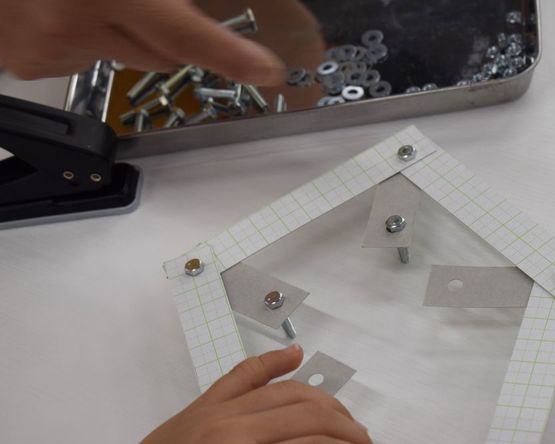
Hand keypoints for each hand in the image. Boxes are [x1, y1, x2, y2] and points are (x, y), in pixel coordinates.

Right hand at [0, 0, 283, 82]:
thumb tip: (186, 7)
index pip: (182, 32)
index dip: (229, 53)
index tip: (267, 71)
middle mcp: (75, 21)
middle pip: (164, 56)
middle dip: (162, 31)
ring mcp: (51, 47)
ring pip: (128, 61)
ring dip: (118, 33)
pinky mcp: (32, 63)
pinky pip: (87, 63)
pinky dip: (83, 40)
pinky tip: (57, 9)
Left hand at [104, 345, 398, 443]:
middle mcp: (234, 434)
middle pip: (315, 421)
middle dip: (355, 440)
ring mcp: (218, 412)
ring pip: (291, 394)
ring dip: (331, 408)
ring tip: (351, 431)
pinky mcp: (203, 403)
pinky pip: (245, 372)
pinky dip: (274, 360)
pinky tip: (298, 355)